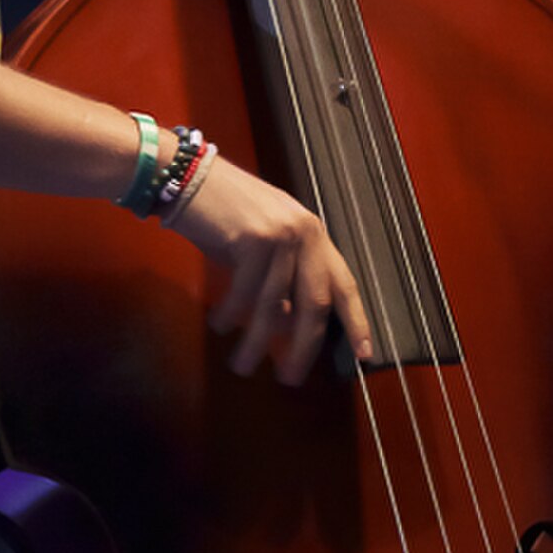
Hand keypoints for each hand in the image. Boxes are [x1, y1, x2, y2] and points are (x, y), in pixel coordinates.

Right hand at [169, 152, 372, 387]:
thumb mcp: (263, 242)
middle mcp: (304, 233)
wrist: (187, 175)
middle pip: (315, 304)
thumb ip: (282, 276)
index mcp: (313, 232)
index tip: (364, 354)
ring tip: (243, 364)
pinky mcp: (253, 240)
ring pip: (274, 306)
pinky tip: (220, 324)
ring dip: (257, 342)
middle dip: (303, 347)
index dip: (357, 320)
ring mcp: (281, 235)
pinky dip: (231, 315)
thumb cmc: (223, 210)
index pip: (343, 283)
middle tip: (290, 377)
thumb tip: (291, 323)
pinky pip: (244, 293)